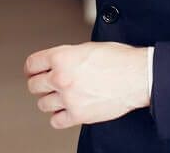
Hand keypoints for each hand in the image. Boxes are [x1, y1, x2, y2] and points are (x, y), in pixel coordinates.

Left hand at [25, 42, 150, 129]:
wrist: (137, 76)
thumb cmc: (119, 60)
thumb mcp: (86, 48)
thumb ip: (67, 56)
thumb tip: (58, 62)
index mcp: (61, 57)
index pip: (32, 64)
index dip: (31, 68)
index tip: (32, 71)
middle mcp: (61, 78)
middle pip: (34, 85)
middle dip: (38, 84)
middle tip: (43, 84)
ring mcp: (68, 98)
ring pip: (43, 104)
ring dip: (49, 100)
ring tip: (58, 97)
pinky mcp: (79, 115)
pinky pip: (56, 121)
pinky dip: (59, 117)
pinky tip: (65, 110)